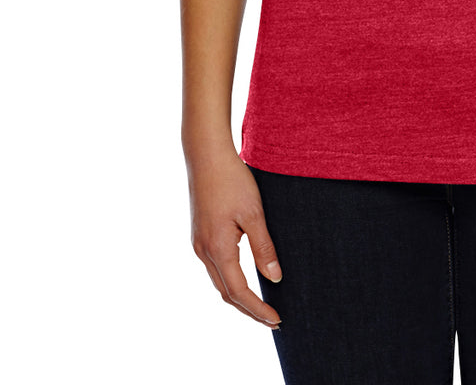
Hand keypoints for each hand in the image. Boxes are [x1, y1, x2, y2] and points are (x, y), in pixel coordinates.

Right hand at [186, 145, 282, 328]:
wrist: (205, 155)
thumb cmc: (232, 180)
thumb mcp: (254, 213)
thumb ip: (263, 247)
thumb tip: (275, 278)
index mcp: (218, 249)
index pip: (239, 292)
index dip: (258, 310)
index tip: (277, 320)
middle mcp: (204, 251)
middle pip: (226, 293)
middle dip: (249, 310)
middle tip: (273, 320)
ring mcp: (199, 244)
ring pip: (219, 281)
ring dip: (239, 297)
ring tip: (261, 305)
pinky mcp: (199, 234)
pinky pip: (215, 267)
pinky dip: (230, 280)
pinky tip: (243, 278)